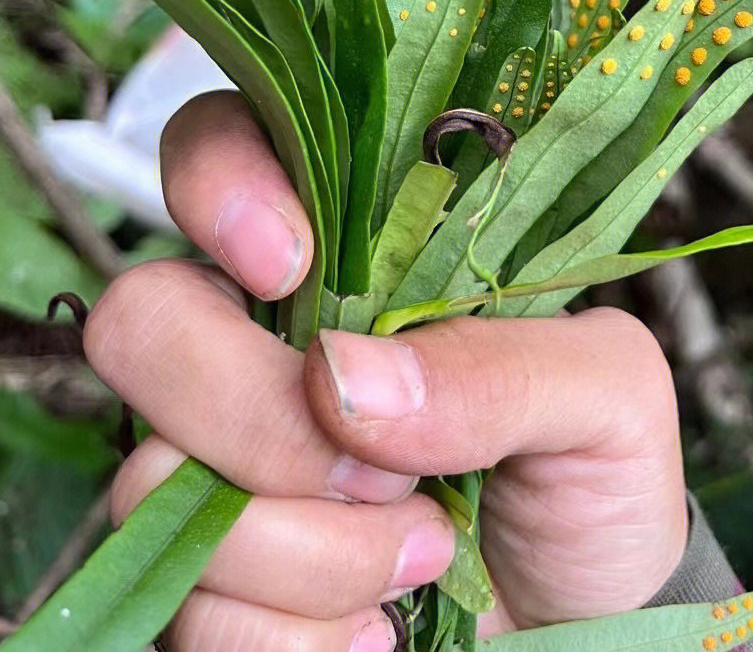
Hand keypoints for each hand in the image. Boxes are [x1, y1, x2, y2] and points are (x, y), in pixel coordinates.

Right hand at [84, 91, 688, 649]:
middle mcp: (260, 343)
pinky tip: (381, 629)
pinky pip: (193, 609)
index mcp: (352, 255)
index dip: (221, 183)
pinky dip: (301, 633)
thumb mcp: (607, 396)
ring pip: (155, 479)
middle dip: (256, 410)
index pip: (221, 149)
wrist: (586, 625)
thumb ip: (504, 366)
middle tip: (383, 470)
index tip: (288, 263)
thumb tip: (347, 380)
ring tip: (424, 556)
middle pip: (145, 319)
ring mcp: (219, 463)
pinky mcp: (209, 583)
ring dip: (315, 549)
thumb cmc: (593, 476)